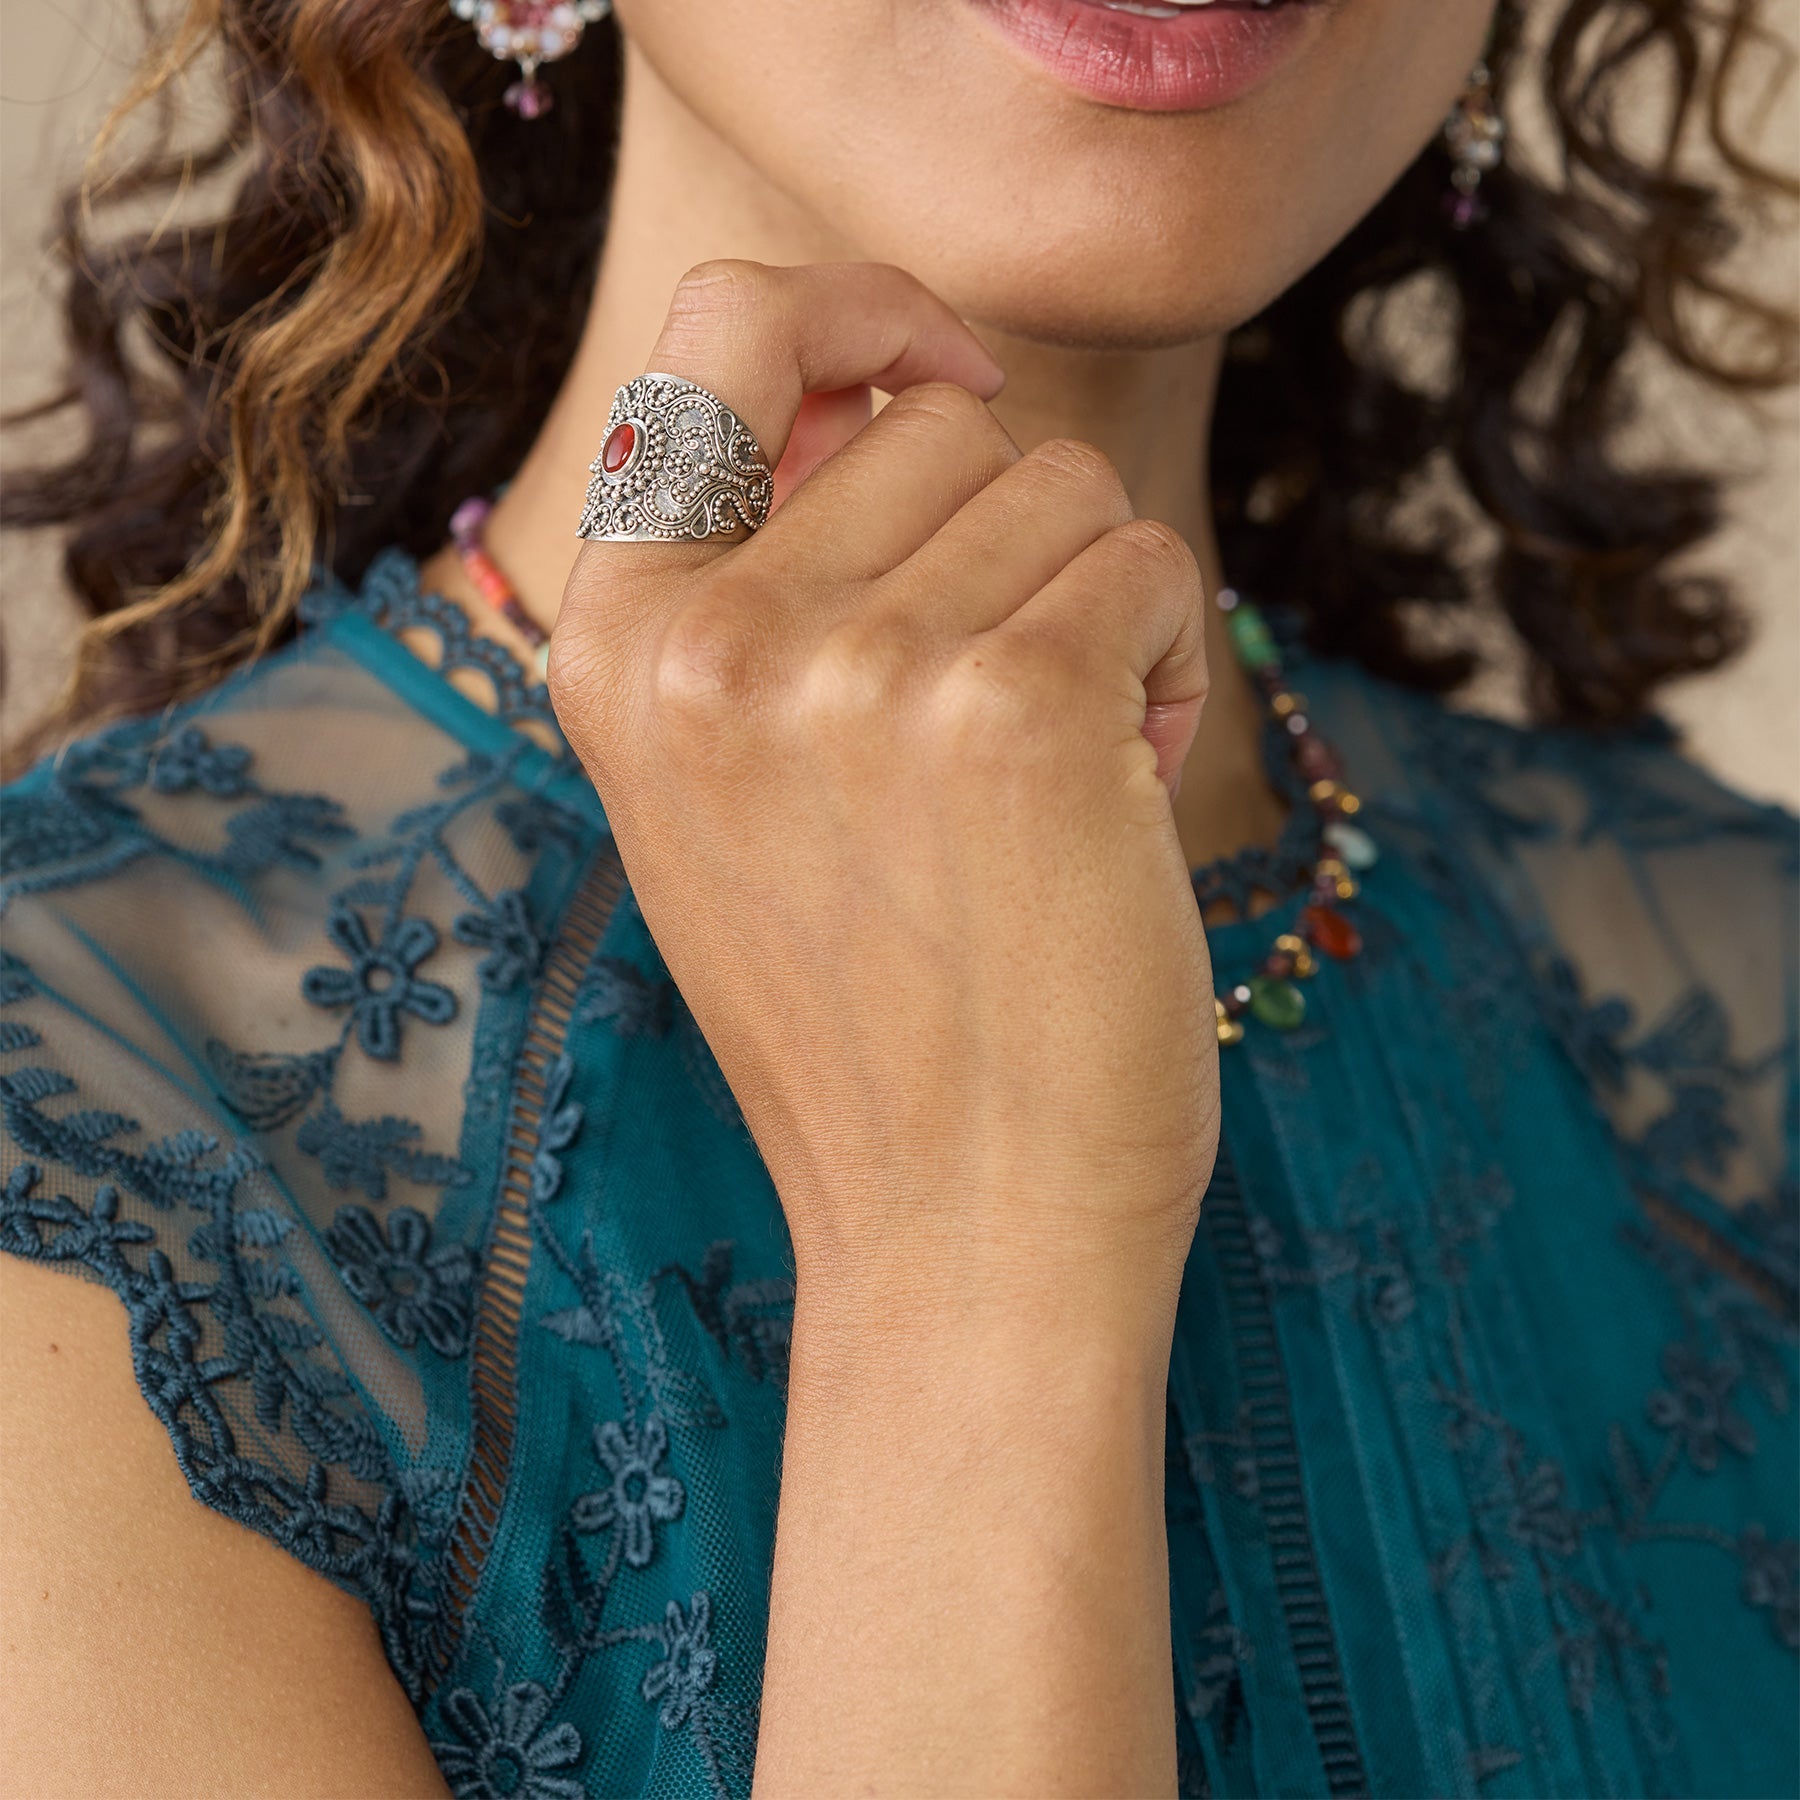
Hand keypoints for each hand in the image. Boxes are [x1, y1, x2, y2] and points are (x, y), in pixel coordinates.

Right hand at [549, 260, 1218, 1315]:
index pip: (719, 333)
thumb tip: (914, 387)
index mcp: (617, 648)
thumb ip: (776, 582)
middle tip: (1000, 724)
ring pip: (1064, 491)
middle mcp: (711, 639)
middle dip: (1016, 546)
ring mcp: (854, 668)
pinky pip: (1151, 572)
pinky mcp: (1014, 709)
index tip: (948, 379)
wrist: (959, 1233)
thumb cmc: (877, 1011)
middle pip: (946, 428)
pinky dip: (1171, 669)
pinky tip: (1118, 803)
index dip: (856, 312)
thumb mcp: (741, 789)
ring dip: (1097, 614)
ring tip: (1052, 784)